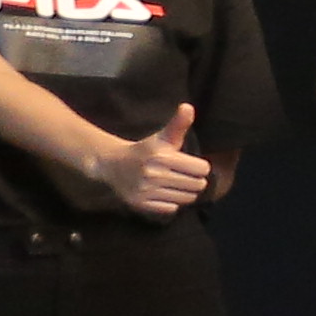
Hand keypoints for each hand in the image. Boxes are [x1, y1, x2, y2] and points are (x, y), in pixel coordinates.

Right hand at [90, 103, 207, 218]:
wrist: (113, 165)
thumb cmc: (145, 150)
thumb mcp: (162, 137)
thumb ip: (178, 124)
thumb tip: (188, 107)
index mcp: (162, 156)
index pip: (202, 169)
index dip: (200, 167)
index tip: (191, 165)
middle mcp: (153, 174)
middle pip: (197, 185)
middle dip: (195, 181)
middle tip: (185, 176)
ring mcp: (145, 190)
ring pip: (186, 199)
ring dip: (185, 193)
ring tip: (176, 185)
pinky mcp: (140, 203)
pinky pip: (171, 209)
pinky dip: (171, 203)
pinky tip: (164, 193)